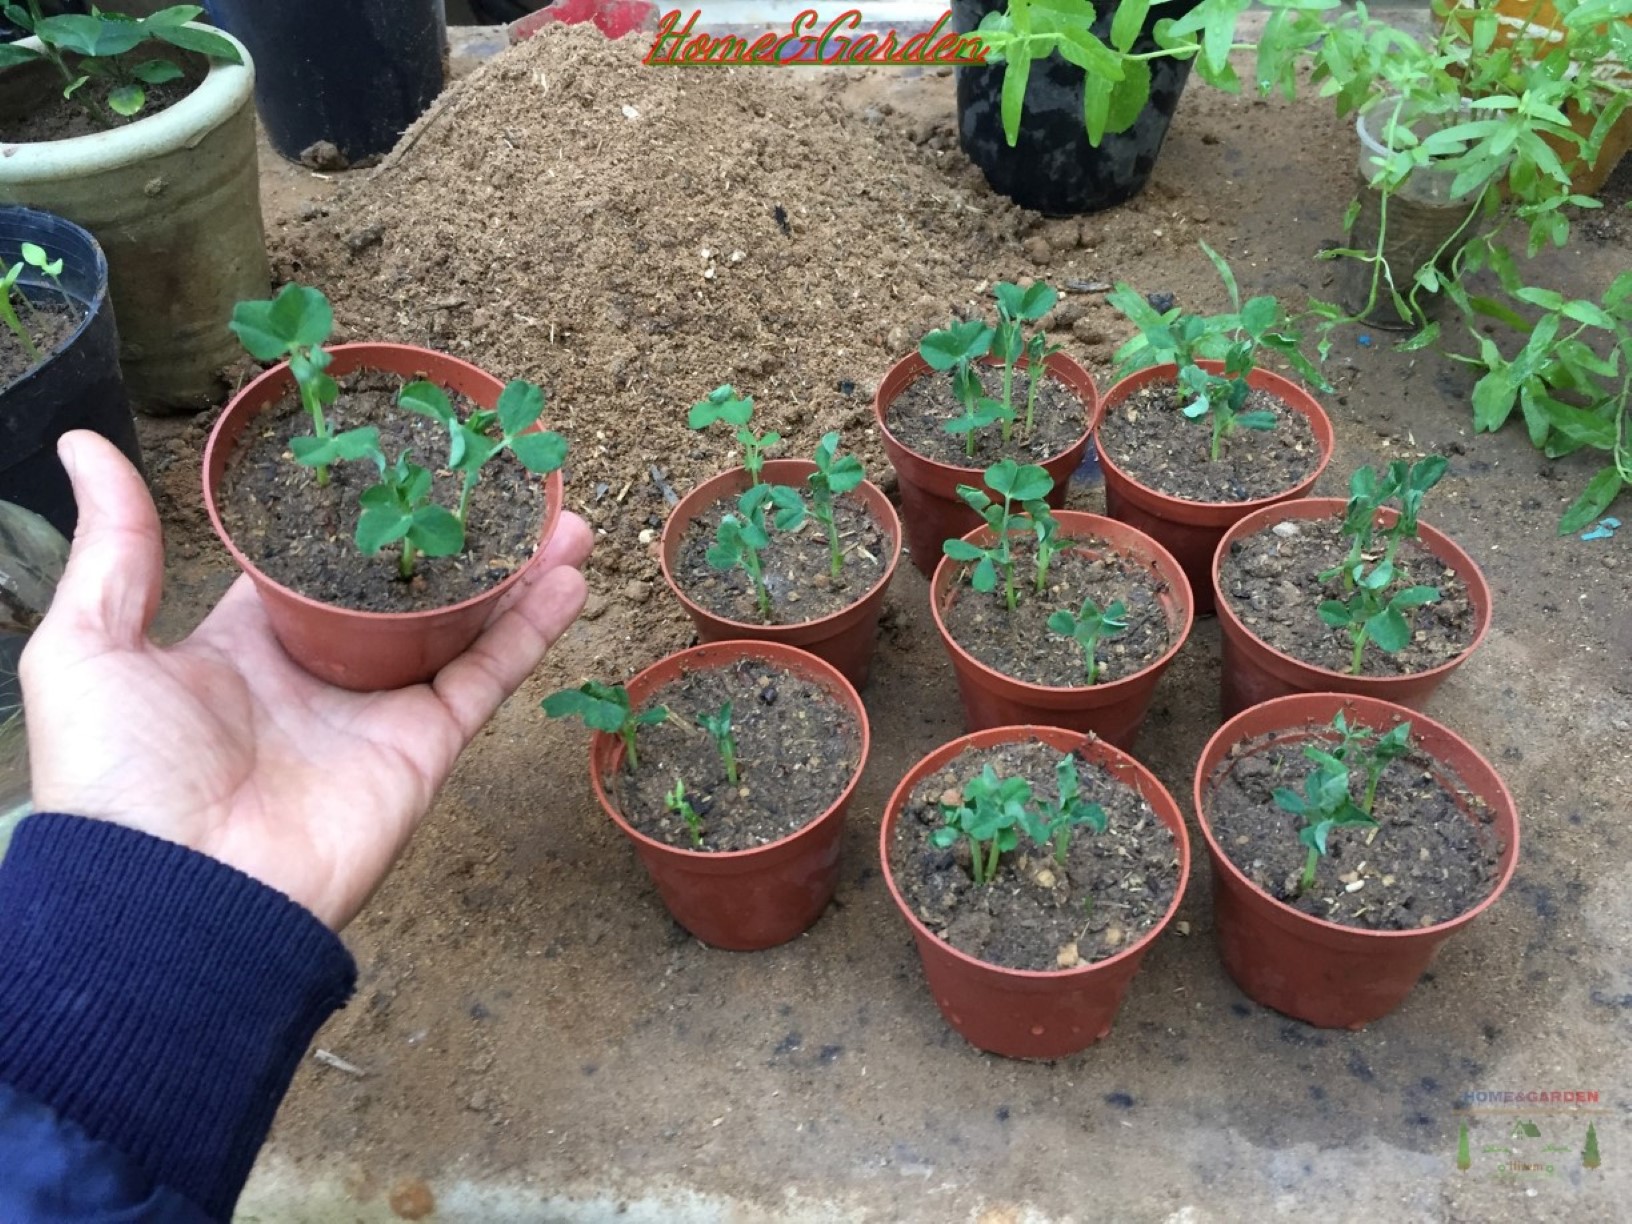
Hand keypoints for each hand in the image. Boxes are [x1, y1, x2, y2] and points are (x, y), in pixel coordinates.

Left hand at [21, 431, 591, 929]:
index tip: (395, 454)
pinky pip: (487, 675)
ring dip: (512, 568)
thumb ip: (115, 548)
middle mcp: (323, 670)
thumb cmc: (121, 775)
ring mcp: (380, 708)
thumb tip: (86, 443)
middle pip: (406, 586)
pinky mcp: (424, 745)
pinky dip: (532, 628)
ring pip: (462, 621)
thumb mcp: (88, 645)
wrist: (177, 895)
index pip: (313, 562)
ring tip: (560, 512)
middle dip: (453, 534)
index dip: (355, 510)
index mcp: (246, 643)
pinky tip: (569, 574)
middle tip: (497, 476)